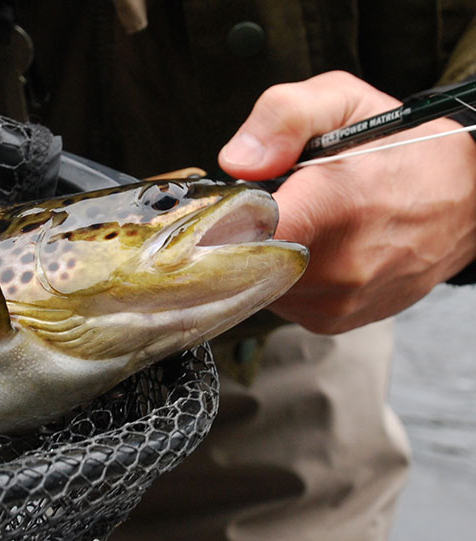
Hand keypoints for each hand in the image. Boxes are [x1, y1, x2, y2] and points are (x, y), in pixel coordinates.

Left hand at [218, 71, 475, 333]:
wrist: (469, 200)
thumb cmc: (402, 147)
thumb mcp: (344, 100)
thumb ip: (283, 117)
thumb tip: (237, 162)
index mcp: (336, 205)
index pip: (249, 232)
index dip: (214, 221)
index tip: (209, 210)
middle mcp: (338, 265)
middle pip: (240, 258)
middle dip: (236, 231)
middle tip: (258, 205)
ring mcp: (337, 301)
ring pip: (254, 281)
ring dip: (257, 253)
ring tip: (296, 223)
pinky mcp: (333, 321)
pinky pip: (277, 300)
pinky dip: (278, 275)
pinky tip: (307, 248)